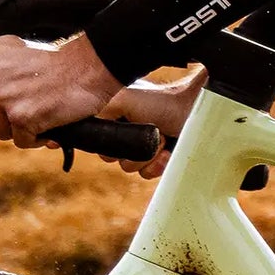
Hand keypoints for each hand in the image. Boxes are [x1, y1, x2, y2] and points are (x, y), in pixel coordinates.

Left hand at [0, 31, 128, 150]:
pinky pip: (23, 141)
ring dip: (21, 128)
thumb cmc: (52, 65)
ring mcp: (1, 96)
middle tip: (28, 101)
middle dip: (2, 119)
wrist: (88, 67)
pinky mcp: (21, 116)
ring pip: (1, 132)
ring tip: (41, 106)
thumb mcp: (11, 56)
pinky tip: (50, 118)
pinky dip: (38, 137)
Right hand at [96, 65, 206, 179]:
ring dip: (146, 156)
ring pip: (129, 168)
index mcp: (114, 117)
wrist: (194, 111)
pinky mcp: (158, 159)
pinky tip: (167, 152)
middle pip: (111, 157)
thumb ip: (99, 113)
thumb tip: (80, 132)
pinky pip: (147, 175)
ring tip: (160, 138)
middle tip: (145, 133)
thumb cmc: (161, 100)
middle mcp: (126, 132)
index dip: (107, 142)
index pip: (96, 140)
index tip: (120, 136)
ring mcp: (142, 146)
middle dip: (129, 149)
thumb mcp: (121, 100)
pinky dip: (157, 165)